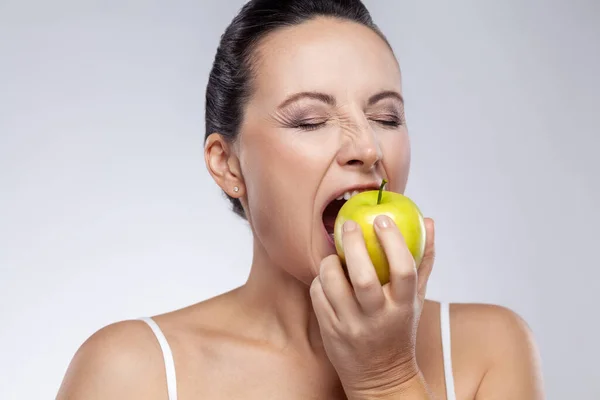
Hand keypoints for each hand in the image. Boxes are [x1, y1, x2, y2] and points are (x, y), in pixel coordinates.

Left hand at [310, 215, 435, 398]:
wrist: (380, 376)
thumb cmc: (399, 327)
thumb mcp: (417, 298)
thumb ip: (423, 260)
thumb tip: (428, 221)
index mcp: (403, 306)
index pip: (403, 269)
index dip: (393, 241)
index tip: (382, 220)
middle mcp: (378, 317)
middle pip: (363, 277)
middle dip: (353, 245)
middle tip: (349, 224)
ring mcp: (351, 325)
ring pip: (333, 283)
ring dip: (330, 261)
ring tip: (335, 254)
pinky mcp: (329, 330)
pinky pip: (318, 294)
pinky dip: (320, 279)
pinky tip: (328, 276)